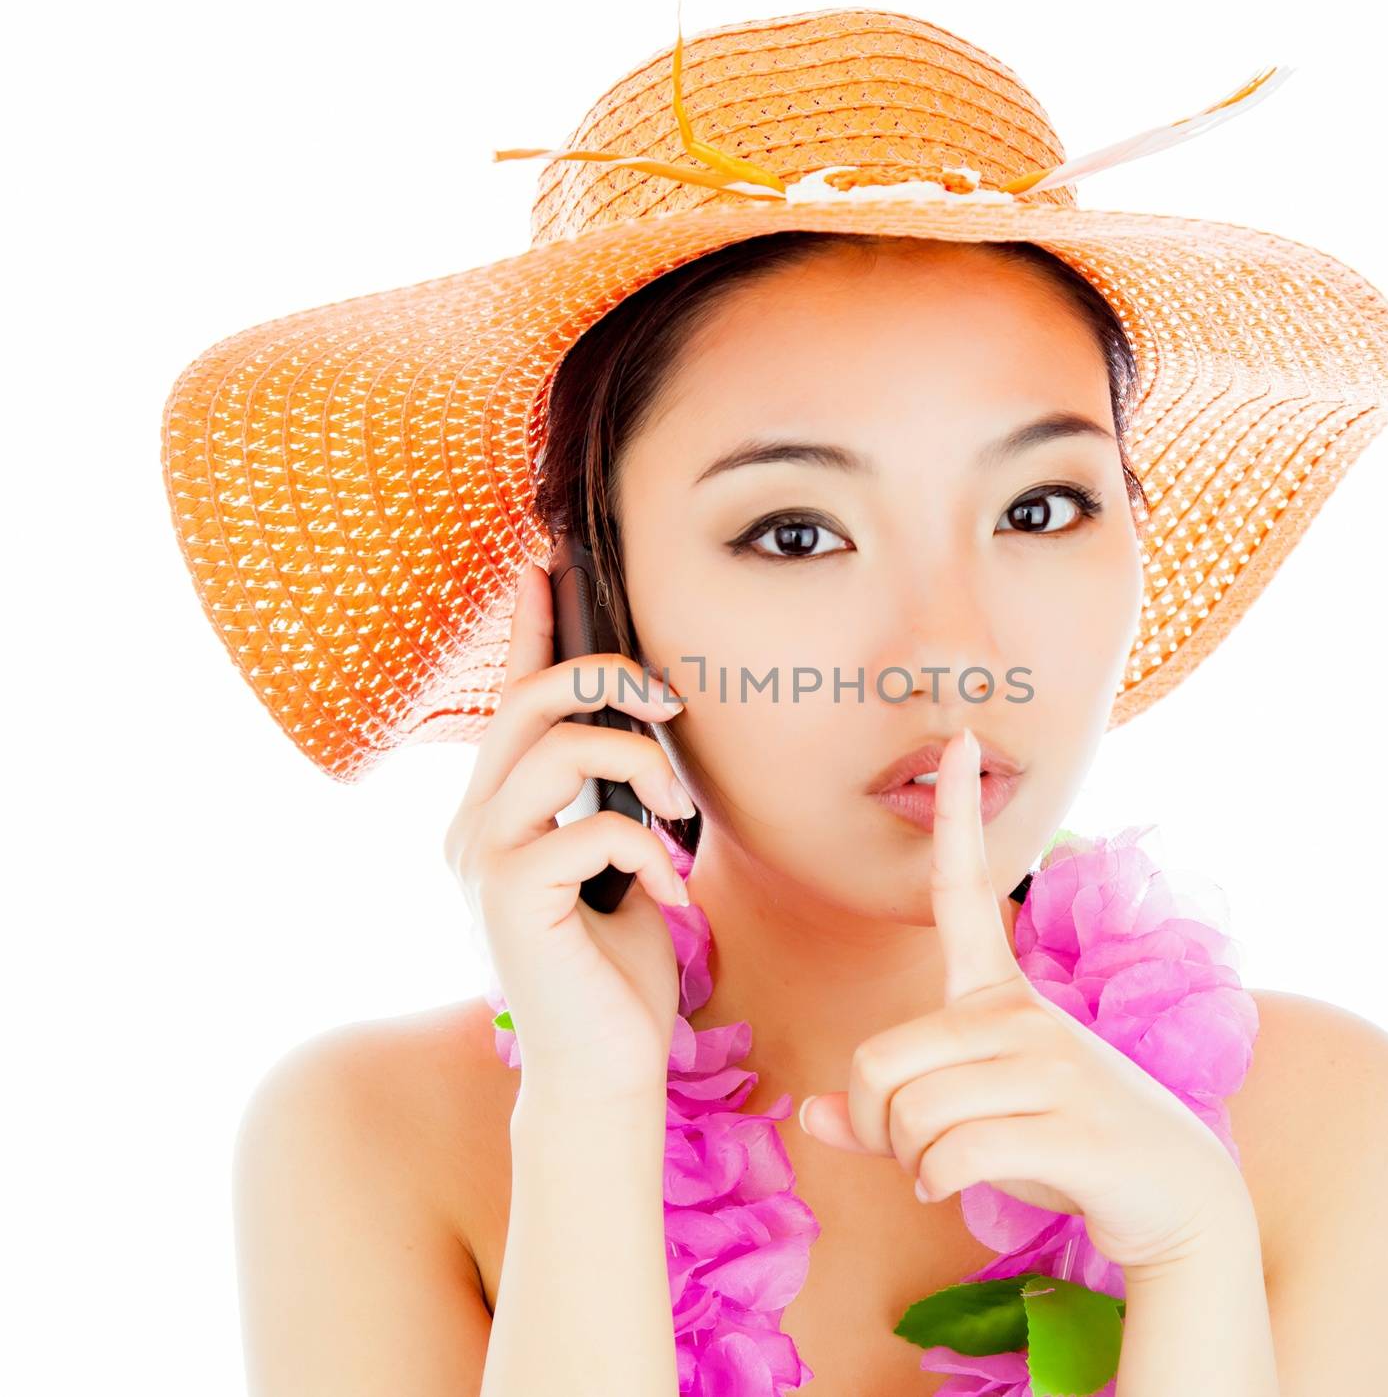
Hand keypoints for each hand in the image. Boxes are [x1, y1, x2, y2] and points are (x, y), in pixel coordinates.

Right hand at [443, 557, 696, 1109]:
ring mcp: (482, 857)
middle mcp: (474, 823)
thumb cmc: (616, 966)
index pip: (509, 695)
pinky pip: (589, 826)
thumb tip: (642, 731)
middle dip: (610, 679)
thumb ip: (611, 798)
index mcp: (500, 809)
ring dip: (640, 768)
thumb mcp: (620, 860)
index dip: (530, 622)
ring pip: (556, 747)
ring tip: (676, 817)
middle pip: (529, 699)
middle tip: (670, 710)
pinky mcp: (508, 896)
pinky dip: (649, 850)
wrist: (603, 1067)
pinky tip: (669, 893)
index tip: (546, 558)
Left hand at [796, 728, 1250, 1276]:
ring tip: (951, 1170)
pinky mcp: (1071, 1126)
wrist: (1181, 1202)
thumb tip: (809, 1114)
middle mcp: (1024, 1016)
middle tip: (913, 1153)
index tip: (958, 738)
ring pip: (911, 1116)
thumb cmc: (1066, 1149)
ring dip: (911, 1164)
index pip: (968, 889)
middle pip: (880, 1063)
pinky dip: (936, 1184)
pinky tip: (959, 1187)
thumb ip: (894, 1110)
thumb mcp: (976, 1117)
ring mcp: (1052, 1067)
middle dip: (877, 1126)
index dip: (958, 814)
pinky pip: (950, 1155)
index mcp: (1001, 995)